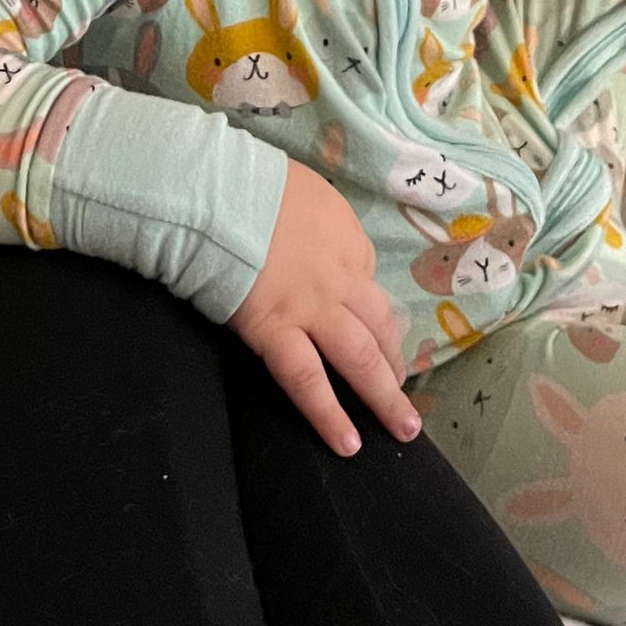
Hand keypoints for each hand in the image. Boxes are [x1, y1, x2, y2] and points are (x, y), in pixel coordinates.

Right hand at [232, 161, 419, 454]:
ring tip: (401, 429)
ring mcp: (313, 310)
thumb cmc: (252, 182)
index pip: (366, 280)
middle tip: (405, 394)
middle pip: (380, 326)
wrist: (220, 193)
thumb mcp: (304, 189)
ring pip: (361, 359)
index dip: (366, 308)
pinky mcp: (277, 333)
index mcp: (347, 239)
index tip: (364, 327)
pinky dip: (329, 415)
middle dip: (395, 362)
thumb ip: (318, 220)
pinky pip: (308, 381)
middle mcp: (342, 278)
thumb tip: (313, 237)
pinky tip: (347, 443)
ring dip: (384, 397)